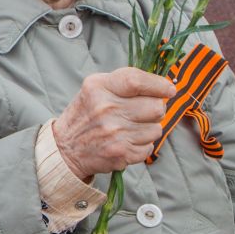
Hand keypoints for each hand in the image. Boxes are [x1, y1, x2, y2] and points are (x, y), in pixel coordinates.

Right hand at [52, 67, 176, 179]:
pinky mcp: (121, 153)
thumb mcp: (95, 89)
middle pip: (156, 107)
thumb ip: (125, 83)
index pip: (137, 81)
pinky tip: (126, 142)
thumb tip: (164, 87)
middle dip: (155, 109)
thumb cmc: (86, 114)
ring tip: (129, 129)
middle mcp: (106, 109)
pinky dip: (141, 146)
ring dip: (148, 129)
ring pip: (156, 129)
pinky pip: (149, 147)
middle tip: (143, 112)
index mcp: (98, 88)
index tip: (169, 89)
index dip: (159, 85)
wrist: (65, 148)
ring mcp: (114, 133)